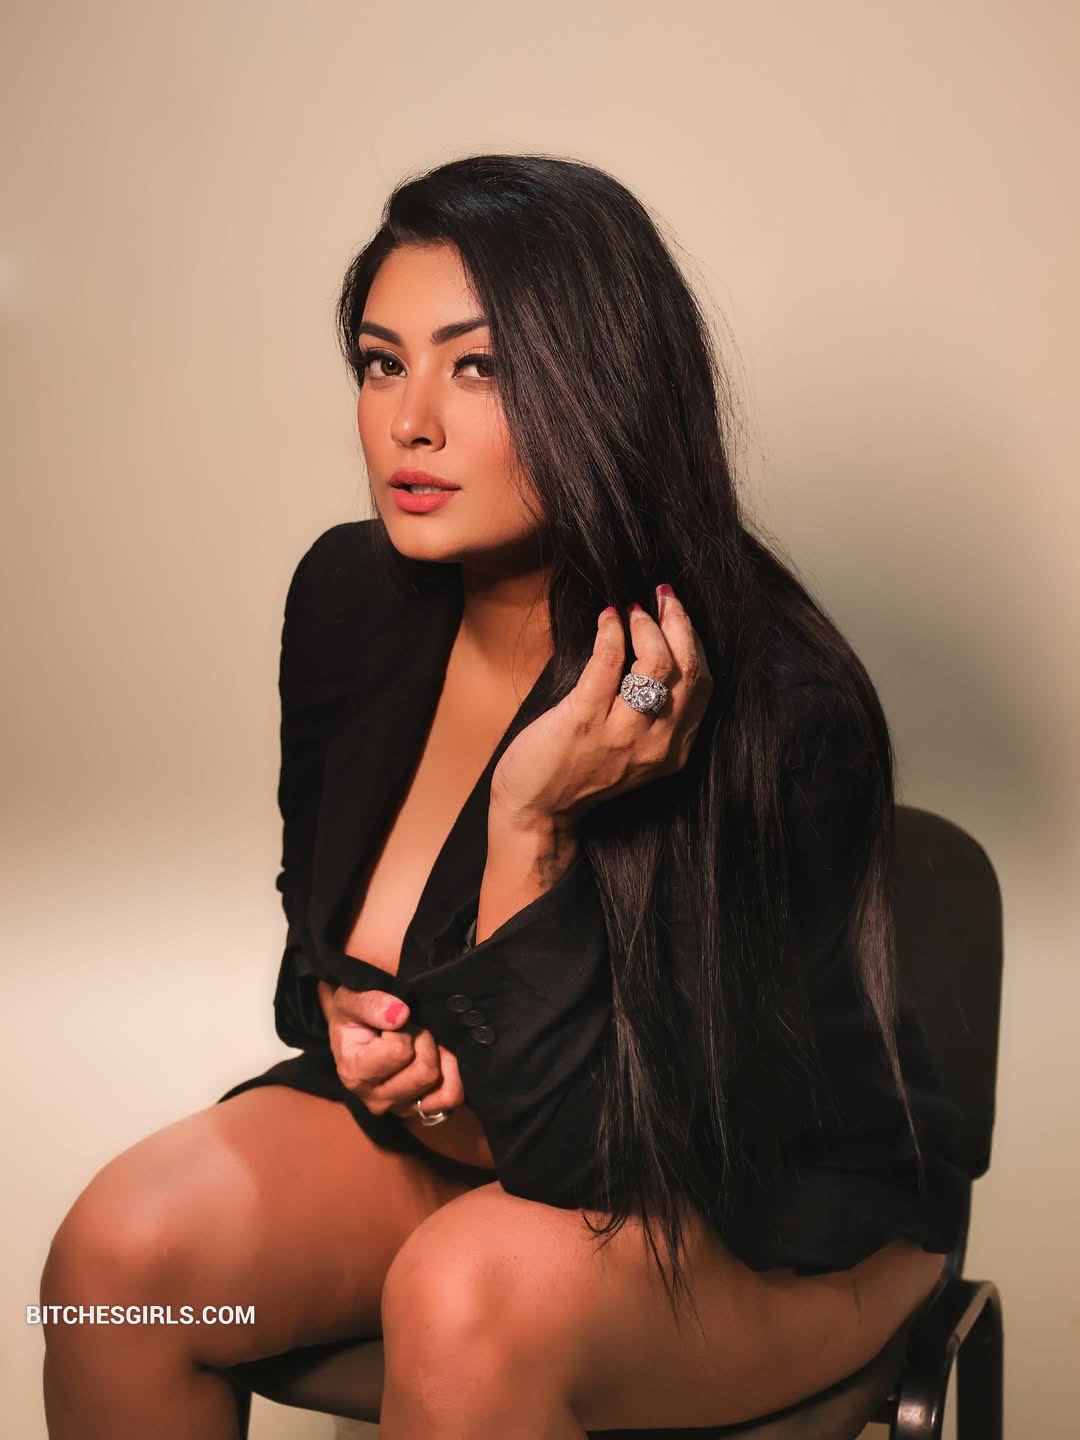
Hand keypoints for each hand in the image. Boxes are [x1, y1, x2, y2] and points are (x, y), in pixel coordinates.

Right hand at [317, 980, 465, 1118]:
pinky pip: (451, 1097)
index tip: (392, 1025)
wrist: (351, 1035)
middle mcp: (375, 1100)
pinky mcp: (419, 1111)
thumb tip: (400, 1015)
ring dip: (438, 1057)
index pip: (400, 1052)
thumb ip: (371, 1005)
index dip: (404, 1030)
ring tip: (420, 1045)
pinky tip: (438, 1059)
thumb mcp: (350, 1001)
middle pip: (425, 1072)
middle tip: (410, 1032)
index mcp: (356, 1074)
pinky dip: (452, 1075)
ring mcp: (399, 1108)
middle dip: (424, 1042)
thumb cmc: (351, 1017)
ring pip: (440, 1085)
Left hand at [490, 588, 712, 828]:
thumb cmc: (578, 776)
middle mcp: (657, 744)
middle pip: (689, 671)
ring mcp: (622, 734)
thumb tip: (652, 652)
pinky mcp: (584, 721)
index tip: (678, 615)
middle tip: (664, 596)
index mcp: (674, 750)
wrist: (536, 815)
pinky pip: (608, 664)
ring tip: (633, 609)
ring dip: (648, 627)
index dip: (695, 643)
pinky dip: (611, 633)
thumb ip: (650, 716)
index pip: (703, 686)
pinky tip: (607, 619)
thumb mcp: (632, 751)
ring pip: (657, 666)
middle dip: (680, 624)